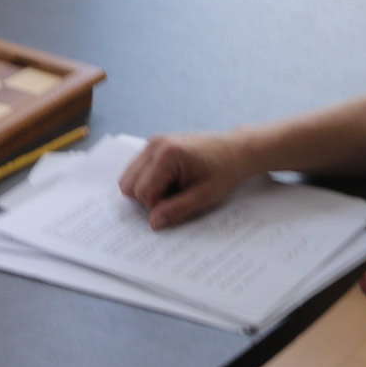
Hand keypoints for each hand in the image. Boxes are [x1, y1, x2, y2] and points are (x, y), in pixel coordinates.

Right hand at [118, 129, 266, 229]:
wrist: (237, 150)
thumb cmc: (225, 171)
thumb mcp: (204, 196)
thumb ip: (177, 210)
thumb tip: (153, 223)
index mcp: (166, 155)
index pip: (142, 193)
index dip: (158, 205)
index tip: (181, 201)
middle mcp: (154, 145)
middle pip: (128, 185)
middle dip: (148, 198)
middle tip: (176, 195)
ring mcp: (152, 143)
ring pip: (129, 178)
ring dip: (147, 189)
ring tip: (174, 187)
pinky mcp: (154, 145)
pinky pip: (137, 170)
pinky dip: (149, 180)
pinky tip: (171, 180)